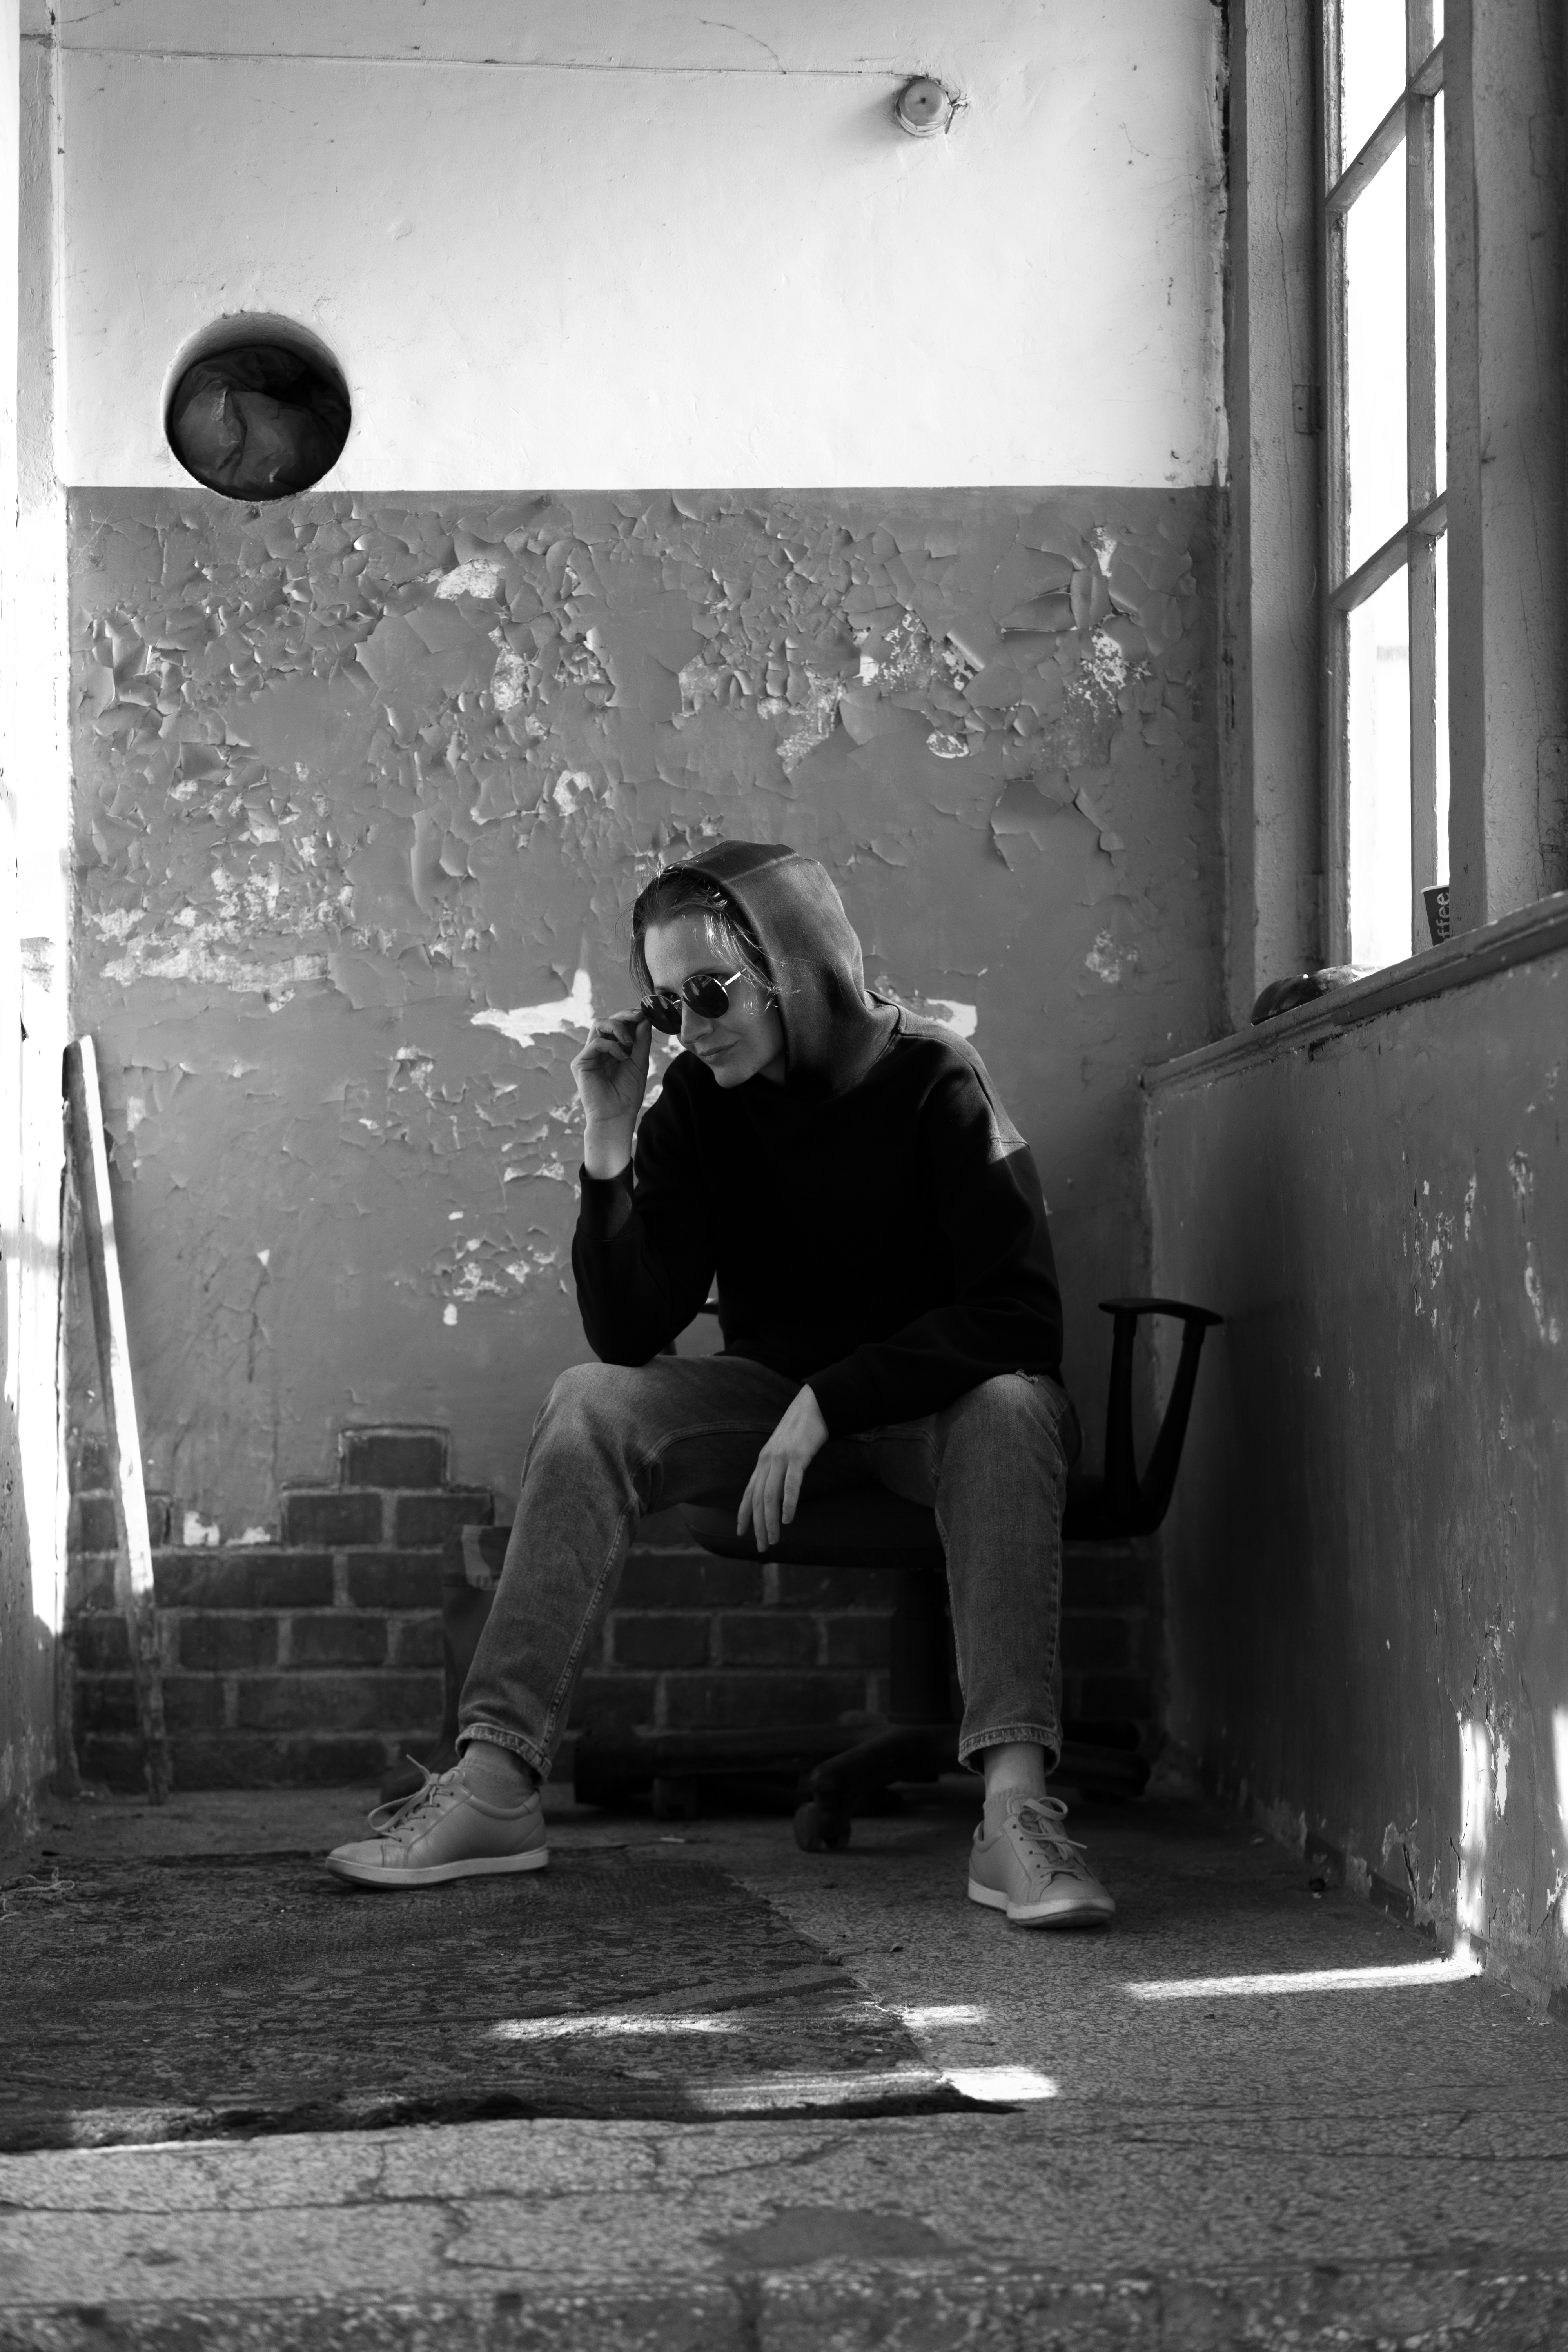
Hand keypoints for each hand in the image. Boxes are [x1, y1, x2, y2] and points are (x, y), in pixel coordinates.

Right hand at [571, 1006, 652, 1154]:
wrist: (617, 1116)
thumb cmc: (628, 1094)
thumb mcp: (639, 1063)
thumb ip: (641, 1042)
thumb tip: (645, 1019)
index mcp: (612, 1049)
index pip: (618, 1024)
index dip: (629, 1016)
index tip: (645, 1013)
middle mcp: (599, 1049)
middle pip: (607, 1020)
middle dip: (624, 1015)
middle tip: (638, 1016)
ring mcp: (588, 1055)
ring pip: (598, 1025)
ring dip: (618, 1028)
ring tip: (630, 1041)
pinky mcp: (580, 1063)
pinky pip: (595, 1043)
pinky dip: (611, 1046)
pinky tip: (622, 1057)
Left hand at [738, 1386, 829, 1553]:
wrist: (814, 1405)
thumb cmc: (801, 1430)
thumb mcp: (783, 1451)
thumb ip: (777, 1469)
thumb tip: (777, 1491)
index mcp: (762, 1461)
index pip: (748, 1493)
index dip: (743, 1515)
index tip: (740, 1534)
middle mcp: (767, 1461)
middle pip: (758, 1500)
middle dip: (758, 1526)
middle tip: (763, 1547)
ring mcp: (781, 1458)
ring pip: (770, 1496)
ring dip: (770, 1521)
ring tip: (774, 1539)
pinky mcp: (797, 1456)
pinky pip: (791, 1483)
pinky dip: (788, 1503)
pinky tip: (787, 1519)